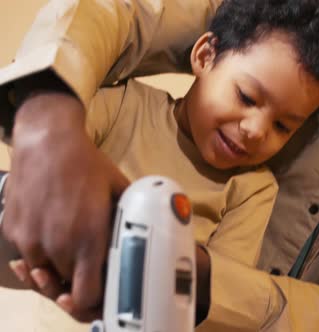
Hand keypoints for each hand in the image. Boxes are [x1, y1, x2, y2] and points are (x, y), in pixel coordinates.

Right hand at [1, 92, 129, 320]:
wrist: (47, 141)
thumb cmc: (88, 165)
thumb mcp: (120, 191)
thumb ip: (128, 221)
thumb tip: (141, 239)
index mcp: (88, 238)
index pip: (86, 296)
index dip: (95, 302)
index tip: (101, 294)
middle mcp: (56, 245)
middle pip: (66, 286)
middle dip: (78, 281)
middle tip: (89, 266)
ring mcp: (29, 240)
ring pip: (44, 273)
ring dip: (56, 269)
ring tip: (69, 247)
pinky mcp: (12, 231)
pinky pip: (26, 255)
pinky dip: (37, 253)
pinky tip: (50, 234)